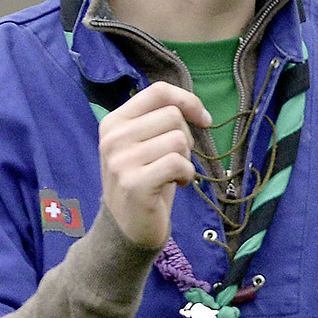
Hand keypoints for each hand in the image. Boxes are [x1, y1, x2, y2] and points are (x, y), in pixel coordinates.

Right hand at [98, 81, 210, 248]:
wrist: (128, 226)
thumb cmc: (145, 180)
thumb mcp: (145, 143)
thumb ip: (159, 120)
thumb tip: (194, 105)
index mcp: (114, 121)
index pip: (158, 91)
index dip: (188, 101)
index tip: (203, 120)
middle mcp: (113, 137)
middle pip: (173, 116)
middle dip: (187, 138)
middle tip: (176, 159)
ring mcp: (121, 160)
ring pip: (179, 140)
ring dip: (186, 159)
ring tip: (173, 174)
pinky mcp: (135, 183)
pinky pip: (179, 164)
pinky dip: (188, 175)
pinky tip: (177, 184)